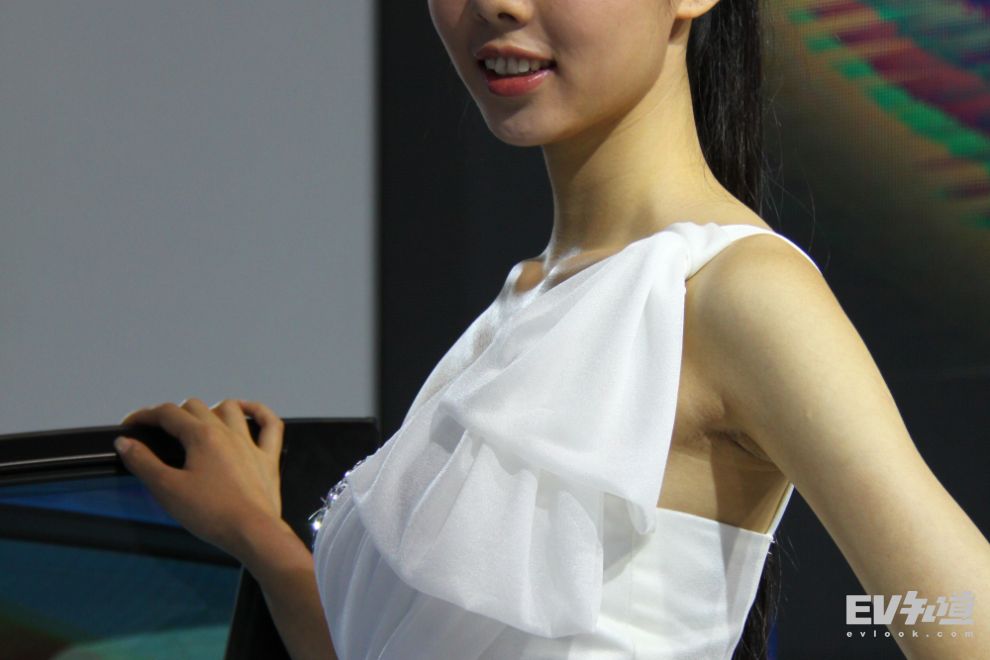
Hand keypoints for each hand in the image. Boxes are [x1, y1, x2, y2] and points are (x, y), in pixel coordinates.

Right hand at [115, 398, 284, 560]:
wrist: (252, 532)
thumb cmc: (211, 514)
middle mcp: (227, 433)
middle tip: (159, 431)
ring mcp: (250, 444)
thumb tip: (125, 442)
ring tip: (196, 422)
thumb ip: (143, 462)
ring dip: (210, 410)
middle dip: (173, 414)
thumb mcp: (167, 489)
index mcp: (202, 436)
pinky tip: (247, 411)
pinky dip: (258, 412)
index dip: (145, 415)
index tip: (131, 425)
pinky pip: (270, 424)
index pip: (168, 414)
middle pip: (196, 408)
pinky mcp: (268, 458)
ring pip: (230, 410)